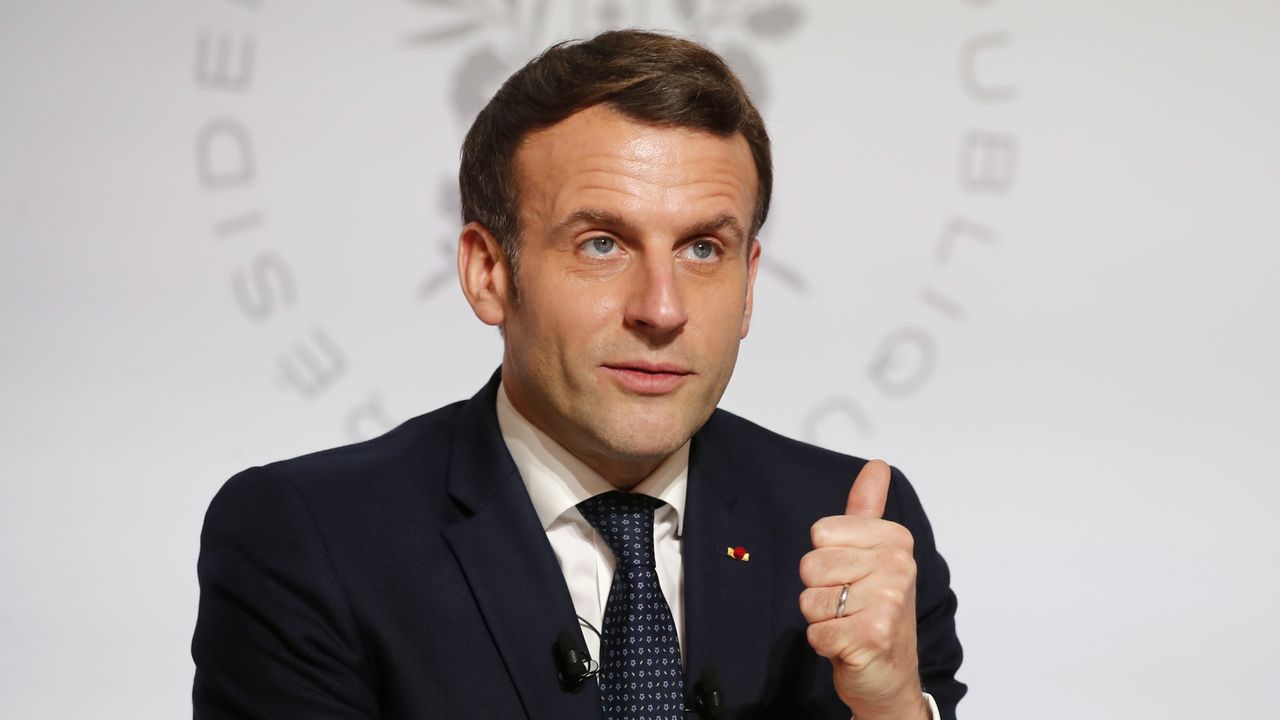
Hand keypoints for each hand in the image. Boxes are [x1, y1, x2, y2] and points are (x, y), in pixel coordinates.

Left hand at [799, 460, 927, 719]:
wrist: (890, 676)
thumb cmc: (876, 613)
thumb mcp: (873, 555)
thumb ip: (867, 509)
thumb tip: (876, 465)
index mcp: (896, 541)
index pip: (821, 532)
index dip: (826, 559)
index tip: (853, 576)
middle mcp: (898, 567)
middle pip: (810, 564)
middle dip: (820, 591)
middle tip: (849, 605)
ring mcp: (888, 602)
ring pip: (809, 599)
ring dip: (822, 618)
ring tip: (848, 624)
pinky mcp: (871, 636)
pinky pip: (815, 631)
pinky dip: (824, 643)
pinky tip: (847, 645)